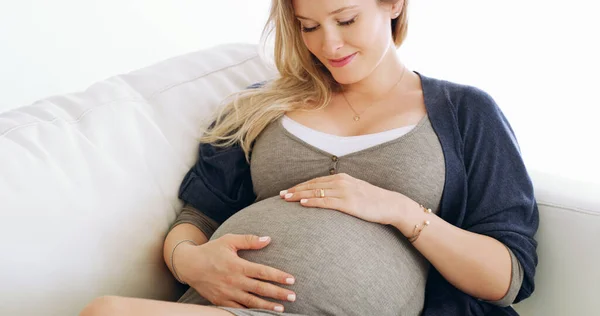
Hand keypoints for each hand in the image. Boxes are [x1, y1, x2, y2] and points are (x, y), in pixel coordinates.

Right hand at [174, 234, 296, 311]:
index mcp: (238, 265)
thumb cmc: (211, 250)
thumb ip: (249, 240)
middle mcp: (234, 281)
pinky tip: (260, 313)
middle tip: (293, 296)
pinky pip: (238, 308)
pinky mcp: (221, 301)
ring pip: (251, 302)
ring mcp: (228, 293)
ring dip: (267, 306)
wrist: (189, 265)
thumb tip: (268, 239)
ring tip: (282, 309)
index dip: (278, 276)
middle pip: (261, 289)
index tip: (292, 280)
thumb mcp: (229, 240)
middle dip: (278, 293)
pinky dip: (250, 311)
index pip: (263, 272)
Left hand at [280, 172, 405, 224]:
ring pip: (316, 191)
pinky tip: (302, 203)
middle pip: (313, 185)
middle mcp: (341, 181)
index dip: (300, 186)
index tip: (287, 190)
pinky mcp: (348, 202)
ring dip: (299, 195)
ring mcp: (345, 191)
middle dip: (295, 189)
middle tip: (280, 195)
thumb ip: (341, 191)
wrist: (391, 205)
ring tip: (286, 199)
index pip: (316, 181)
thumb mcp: (355, 191)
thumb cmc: (373, 201)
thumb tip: (327, 197)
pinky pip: (326, 201)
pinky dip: (313, 201)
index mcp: (342, 178)